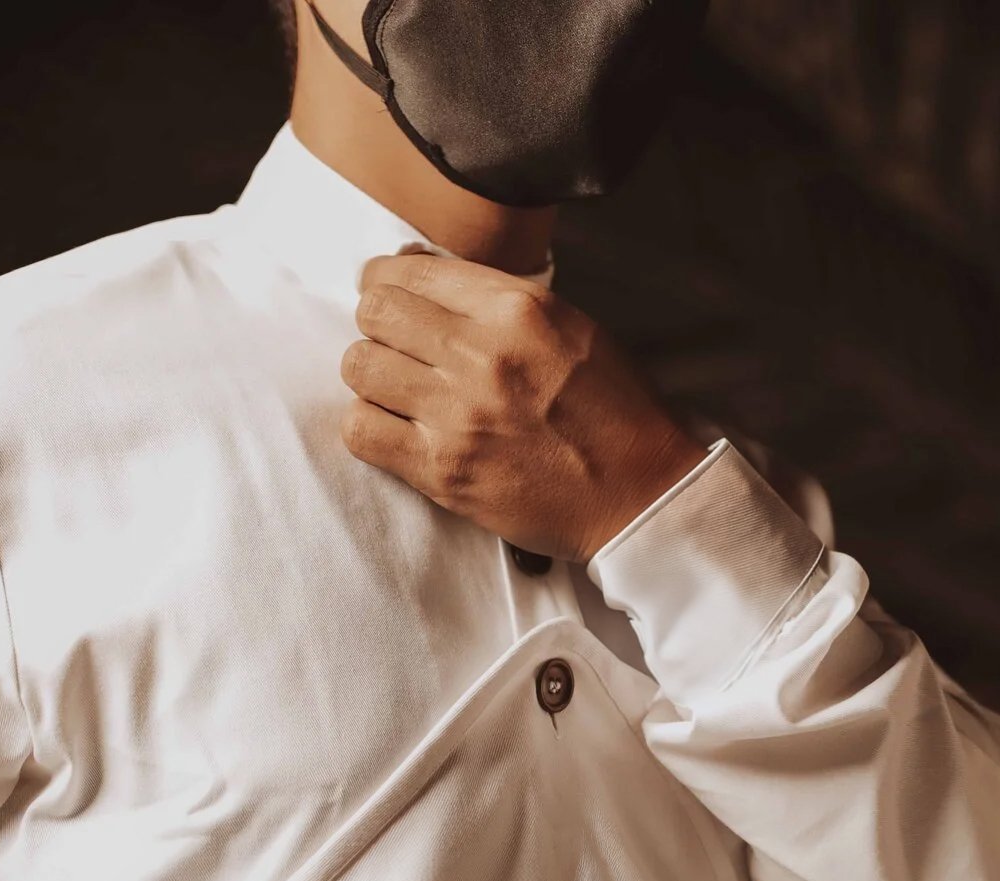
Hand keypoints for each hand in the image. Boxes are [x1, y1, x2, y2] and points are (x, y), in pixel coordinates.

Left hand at [340, 253, 708, 561]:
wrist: (640, 494)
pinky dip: (369, 427)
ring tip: (399, 391)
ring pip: (360, 366)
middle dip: (378, 325)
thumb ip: (499, 299)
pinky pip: (361, 430)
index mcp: (517, 307)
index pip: (410, 270)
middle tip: (397, 346)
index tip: (387, 295)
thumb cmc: (612, 411)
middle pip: (376, 312)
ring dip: (372, 376)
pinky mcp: (443, 469)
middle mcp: (481, 352)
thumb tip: (418, 267)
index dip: (386, 280)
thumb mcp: (571, 325)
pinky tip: (396, 431)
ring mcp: (457, 413)